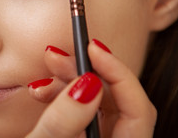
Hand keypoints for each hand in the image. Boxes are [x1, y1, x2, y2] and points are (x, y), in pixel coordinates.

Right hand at [26, 40, 156, 137]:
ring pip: (94, 101)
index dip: (118, 74)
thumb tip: (88, 84)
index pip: (137, 110)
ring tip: (39, 81)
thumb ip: (63, 122)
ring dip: (67, 82)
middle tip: (57, 56)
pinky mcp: (82, 134)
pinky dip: (61, 94)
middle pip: (114, 100)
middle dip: (84, 72)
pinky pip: (79, 107)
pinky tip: (40, 91)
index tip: (92, 49)